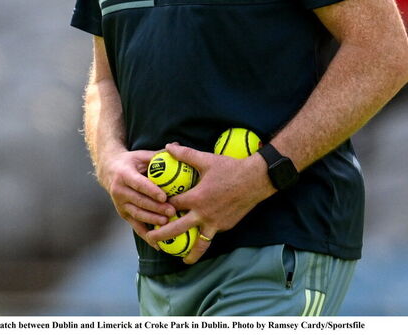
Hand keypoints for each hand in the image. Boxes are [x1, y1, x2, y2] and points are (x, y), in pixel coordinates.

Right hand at [97, 148, 175, 243]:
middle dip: (155, 208)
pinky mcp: (122, 213)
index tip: (164, 196)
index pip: (138, 184)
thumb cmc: (131, 162)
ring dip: (152, 220)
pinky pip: (135, 226)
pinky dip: (146, 235)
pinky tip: (158, 243)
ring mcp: (119, 204)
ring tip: (167, 223)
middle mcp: (119, 190)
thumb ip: (158, 155)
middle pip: (139, 201)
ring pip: (137, 214)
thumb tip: (176, 146)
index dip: (150, 190)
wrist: (108, 171)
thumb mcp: (141, 155)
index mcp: (124, 174)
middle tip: (172, 211)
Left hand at [145, 142, 273, 263]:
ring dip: (190, 253)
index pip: (172, 205)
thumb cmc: (230, 168)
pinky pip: (212, 235)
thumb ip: (185, 154)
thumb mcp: (206, 159)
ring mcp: (216, 223)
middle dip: (162, 235)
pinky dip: (205, 240)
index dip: (161, 206)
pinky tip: (200, 242)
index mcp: (196, 198)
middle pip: (178, 229)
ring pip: (200, 243)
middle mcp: (204, 214)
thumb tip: (168, 146)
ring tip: (182, 260)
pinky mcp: (226, 226)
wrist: (256, 180)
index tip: (152, 206)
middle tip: (150, 239)